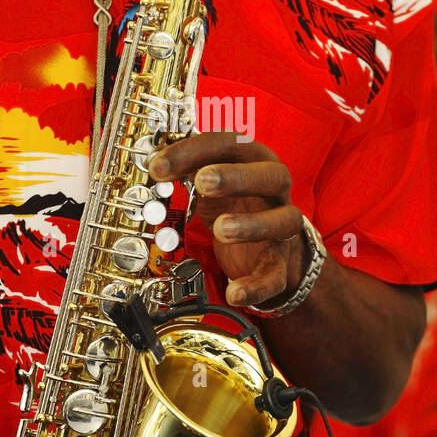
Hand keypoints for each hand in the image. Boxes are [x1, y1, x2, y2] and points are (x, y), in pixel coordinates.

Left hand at [149, 131, 308, 307]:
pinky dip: (256, 285)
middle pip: (271, 176)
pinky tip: (235, 292)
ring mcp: (280, 227)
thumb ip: (185, 170)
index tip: (160, 165)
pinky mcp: (279, 263)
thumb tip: (154, 164)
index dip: (194, 151)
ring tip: (220, 229)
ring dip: (253, 224)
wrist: (267, 247)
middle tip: (203, 182)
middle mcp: (273, 191)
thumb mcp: (209, 182)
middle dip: (236, 177)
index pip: (231, 145)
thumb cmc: (235, 204)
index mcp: (254, 162)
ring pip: (283, 221)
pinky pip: (275, 275)